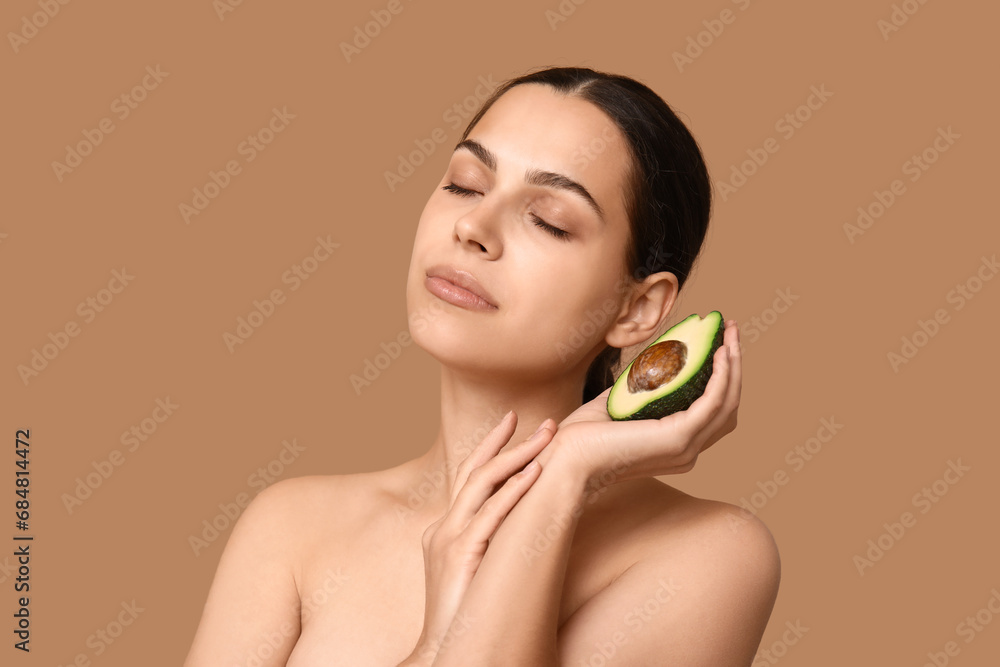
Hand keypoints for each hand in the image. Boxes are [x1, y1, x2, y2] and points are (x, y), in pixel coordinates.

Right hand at [406, 413, 557, 663]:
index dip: (492, 449)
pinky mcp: (460, 555)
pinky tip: (537, 473)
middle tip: (539, 420)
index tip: (515, 426)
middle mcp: (443, 529)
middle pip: (473, 470)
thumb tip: (525, 532)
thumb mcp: (478, 574)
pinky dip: (514, 490)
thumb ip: (493, 547)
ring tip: (547, 436)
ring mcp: (449, 540)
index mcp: (445, 532)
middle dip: (505, 440)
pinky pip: (491, 514)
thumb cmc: (466, 619)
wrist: (444, 654)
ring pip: (482, 483)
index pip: (468, 478)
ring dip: (518, 455)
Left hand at [537, 318, 741, 489]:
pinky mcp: (678, 438)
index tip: (722, 345)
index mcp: (676, 448)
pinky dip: (721, 377)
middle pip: (728, 406)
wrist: (564, 458)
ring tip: (732, 334)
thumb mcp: (618, 404)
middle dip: (735, 366)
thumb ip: (637, 389)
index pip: (714, 413)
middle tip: (733, 331)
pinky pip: (712, 403)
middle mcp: (688, 452)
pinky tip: (719, 354)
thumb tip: (647, 362)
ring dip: (733, 365)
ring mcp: (685, 448)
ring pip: (726, 403)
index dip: (724, 380)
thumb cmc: (582, 436)